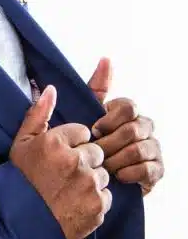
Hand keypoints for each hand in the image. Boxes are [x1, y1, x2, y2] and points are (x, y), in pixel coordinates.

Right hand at [10, 86, 110, 238]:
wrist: (16, 222)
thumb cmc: (18, 180)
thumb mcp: (21, 142)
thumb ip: (38, 113)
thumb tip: (51, 88)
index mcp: (57, 142)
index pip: (83, 132)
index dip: (72, 144)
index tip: (60, 156)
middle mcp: (76, 161)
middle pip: (96, 152)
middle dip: (85, 161)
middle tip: (66, 175)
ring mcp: (89, 185)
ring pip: (103, 175)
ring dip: (91, 181)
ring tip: (69, 191)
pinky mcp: (97, 207)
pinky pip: (106, 198)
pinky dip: (94, 201)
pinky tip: (75, 204)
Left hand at [88, 58, 163, 195]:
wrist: (84, 179)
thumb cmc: (82, 143)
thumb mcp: (83, 113)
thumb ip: (95, 87)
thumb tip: (106, 59)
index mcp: (127, 112)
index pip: (128, 106)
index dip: (110, 119)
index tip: (94, 130)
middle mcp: (143, 127)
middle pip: (134, 128)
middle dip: (110, 143)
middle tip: (95, 153)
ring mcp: (152, 148)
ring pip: (140, 148)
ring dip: (117, 159)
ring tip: (103, 166)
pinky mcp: (156, 171)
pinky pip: (149, 169)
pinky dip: (130, 173)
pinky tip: (117, 176)